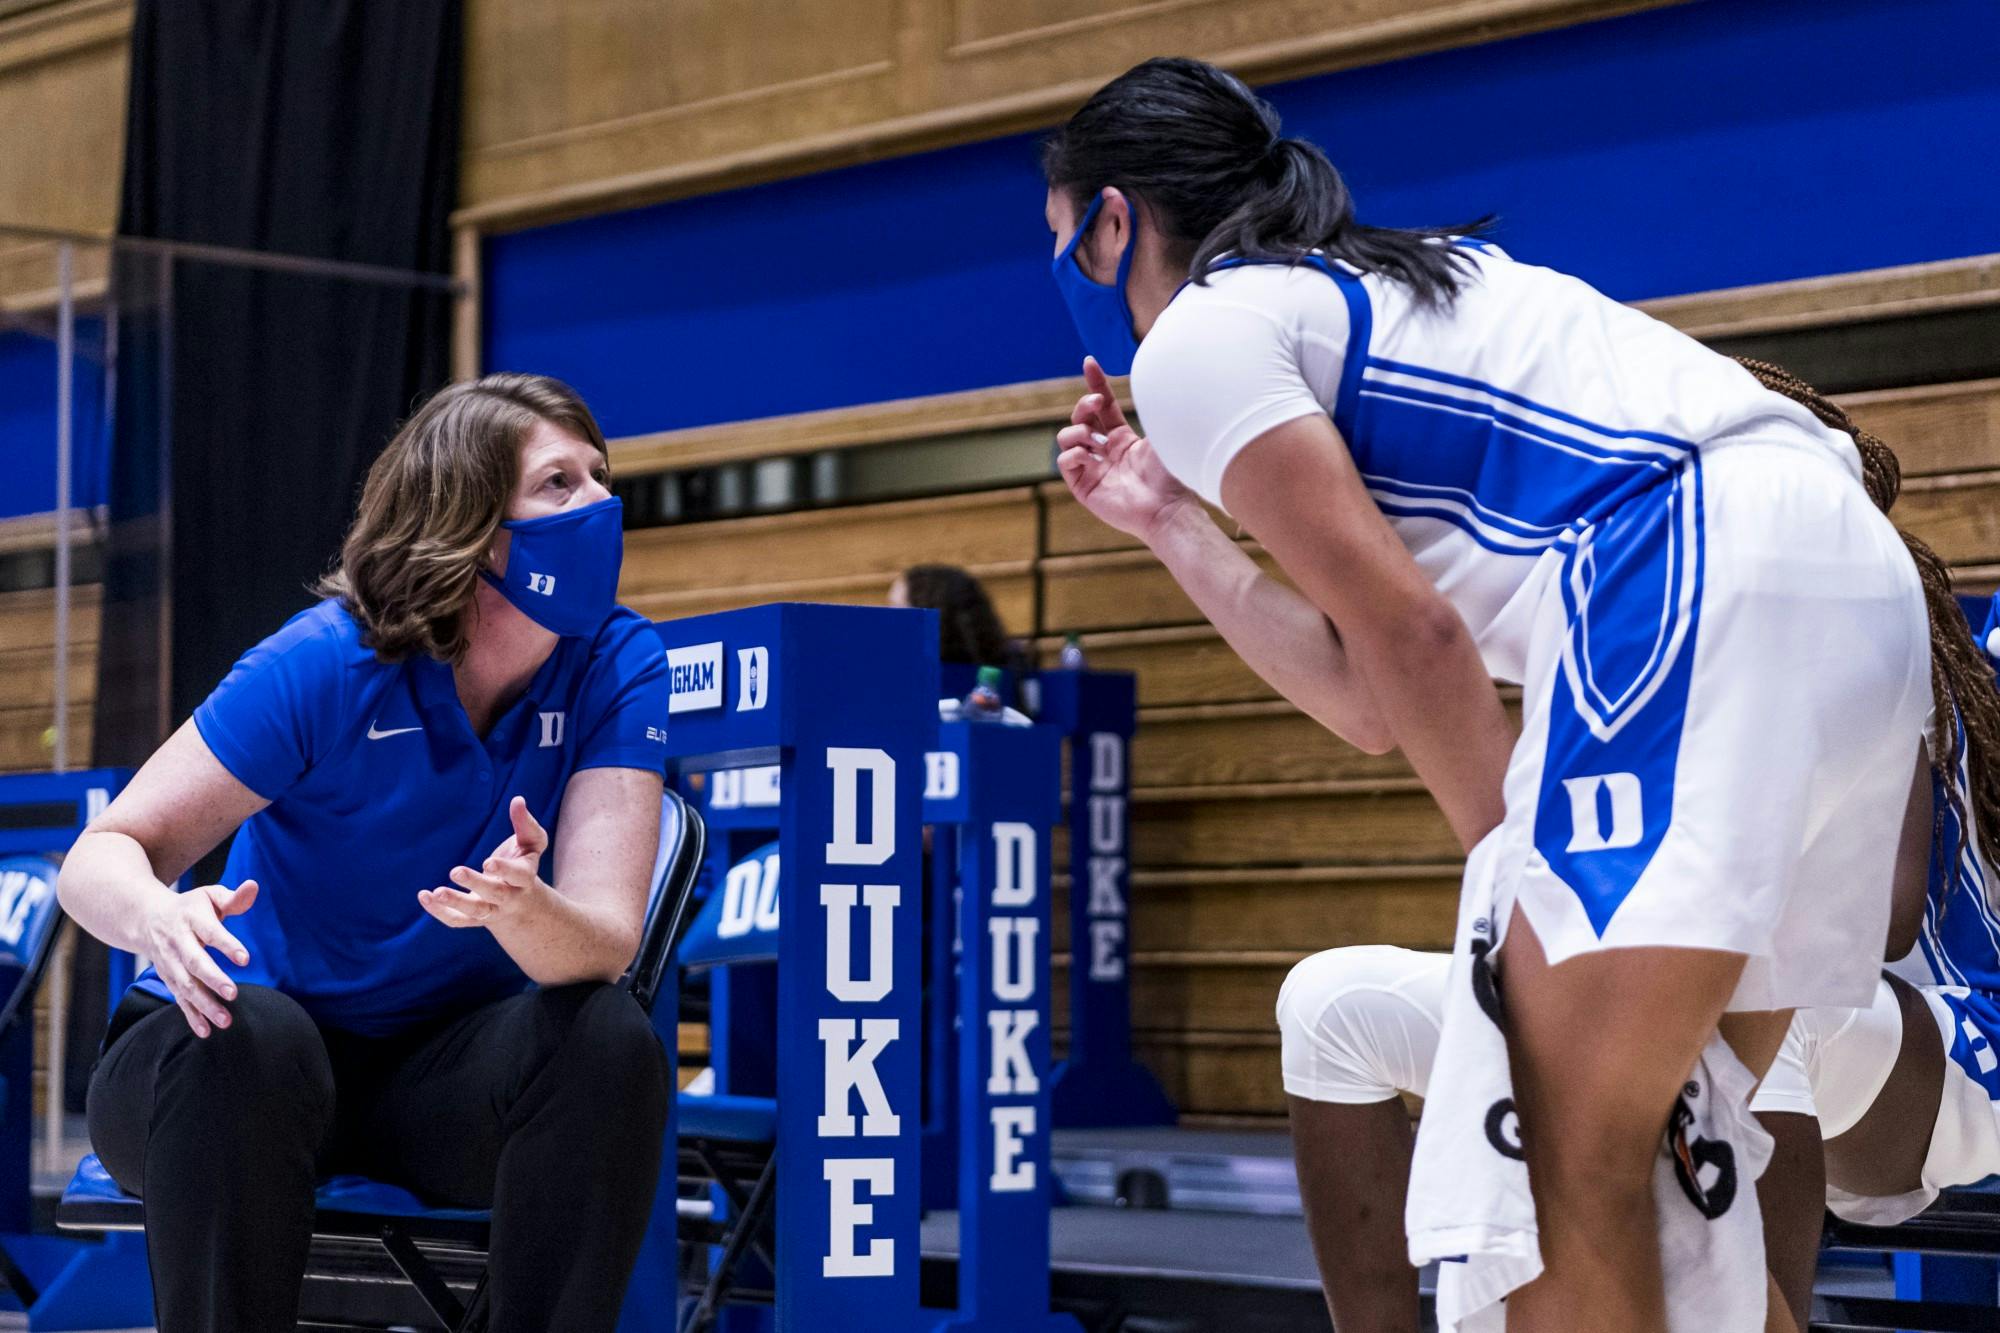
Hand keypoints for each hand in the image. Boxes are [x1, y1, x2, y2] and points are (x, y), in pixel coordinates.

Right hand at [141, 880, 255, 1037]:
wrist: (145, 919)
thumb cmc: (190, 907)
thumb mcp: (209, 895)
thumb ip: (234, 897)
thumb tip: (254, 886)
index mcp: (190, 919)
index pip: (210, 932)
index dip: (227, 944)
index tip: (245, 958)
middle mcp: (177, 943)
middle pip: (194, 963)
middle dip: (213, 979)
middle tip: (233, 993)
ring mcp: (170, 963)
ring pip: (185, 986)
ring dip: (204, 1005)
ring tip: (226, 1021)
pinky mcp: (169, 979)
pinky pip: (179, 1000)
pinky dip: (191, 1016)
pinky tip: (207, 1032)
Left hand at [420, 796, 548, 929]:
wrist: (522, 904)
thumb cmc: (523, 864)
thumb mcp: (530, 845)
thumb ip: (526, 824)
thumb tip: (517, 800)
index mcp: (525, 878)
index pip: (518, 876)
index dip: (505, 870)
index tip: (488, 862)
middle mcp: (509, 897)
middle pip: (495, 894)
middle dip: (476, 884)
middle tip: (455, 871)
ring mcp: (491, 910)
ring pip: (475, 912)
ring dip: (456, 902)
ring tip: (436, 892)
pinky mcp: (473, 918)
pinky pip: (457, 920)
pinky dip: (440, 912)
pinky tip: (424, 896)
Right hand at [1056, 357, 1195, 544]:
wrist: (1168, 507)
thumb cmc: (1171, 474)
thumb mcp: (1163, 432)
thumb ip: (1153, 407)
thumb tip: (1156, 376)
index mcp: (1123, 439)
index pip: (1103, 407)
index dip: (1095, 384)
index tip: (1089, 362)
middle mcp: (1105, 452)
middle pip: (1081, 418)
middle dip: (1084, 405)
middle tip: (1096, 403)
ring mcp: (1093, 470)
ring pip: (1067, 438)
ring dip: (1078, 431)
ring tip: (1096, 441)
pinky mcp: (1084, 488)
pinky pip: (1065, 462)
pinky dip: (1073, 454)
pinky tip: (1090, 457)